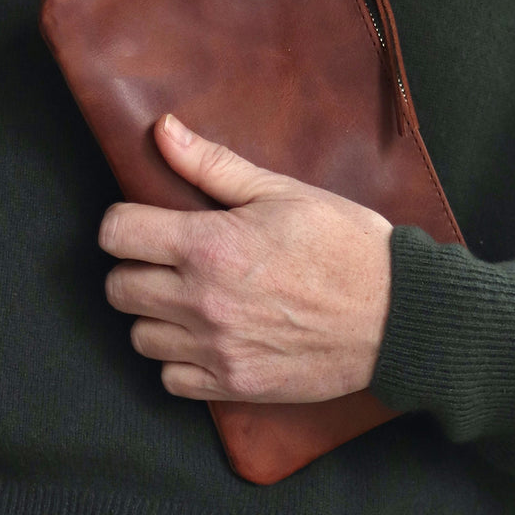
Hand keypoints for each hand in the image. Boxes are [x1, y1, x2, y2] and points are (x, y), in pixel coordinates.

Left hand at [98, 113, 393, 403]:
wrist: (397, 315)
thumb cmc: (349, 248)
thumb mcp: (284, 193)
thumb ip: (214, 165)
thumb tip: (163, 131)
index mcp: (209, 245)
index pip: (117, 234)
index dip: (126, 225)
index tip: (146, 227)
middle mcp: (203, 300)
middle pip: (119, 288)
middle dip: (137, 270)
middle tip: (170, 264)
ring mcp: (217, 347)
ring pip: (141, 336)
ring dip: (156, 318)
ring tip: (189, 304)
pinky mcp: (235, 383)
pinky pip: (171, 380)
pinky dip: (180, 362)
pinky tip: (206, 340)